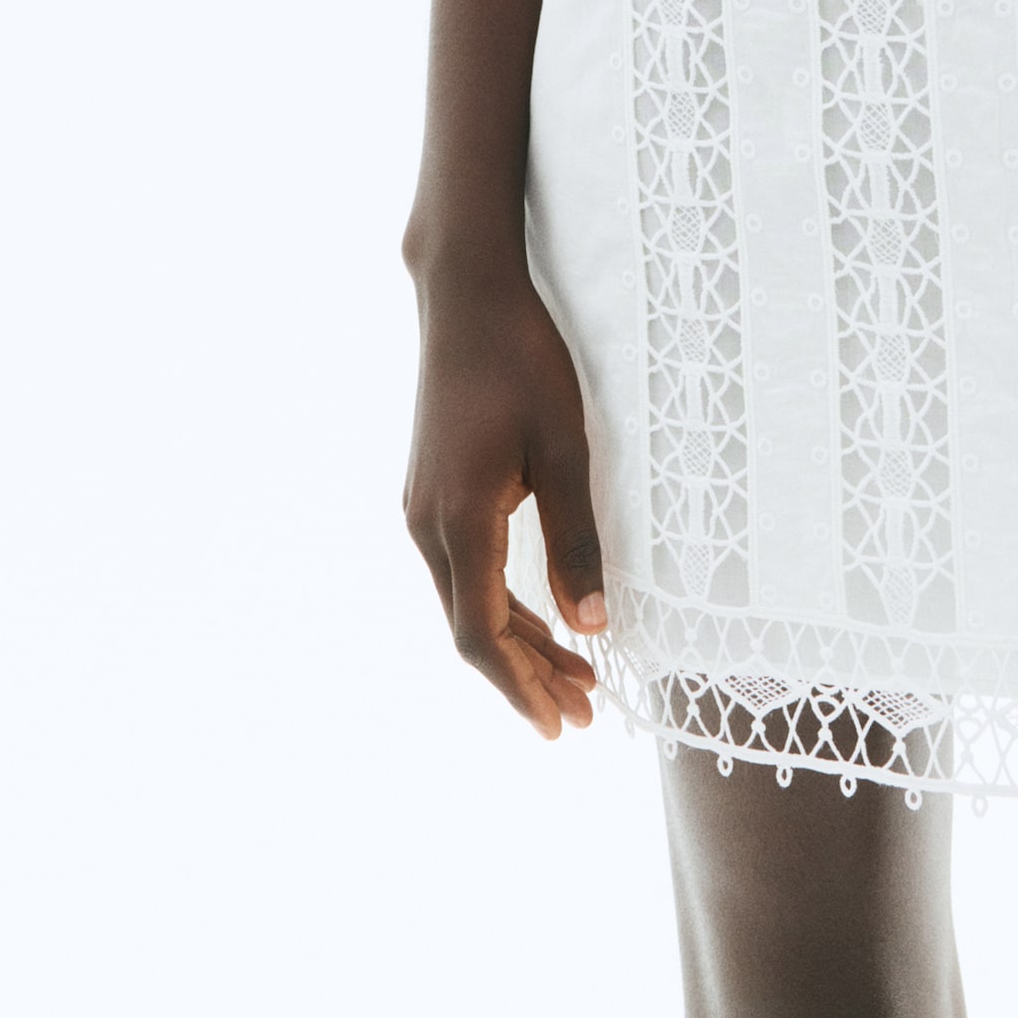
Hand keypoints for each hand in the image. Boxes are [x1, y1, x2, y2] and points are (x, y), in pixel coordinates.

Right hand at [402, 262, 606, 735]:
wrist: (466, 294)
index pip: (482, 635)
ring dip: (517, 642)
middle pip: (472, 628)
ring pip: (466, 600)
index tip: (561, 724)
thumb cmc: (521, 359)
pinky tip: (540, 616)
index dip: (522, 687)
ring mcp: (422, 508)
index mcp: (458, 520)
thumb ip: (575, 539)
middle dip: (527, 677)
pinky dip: (501, 603)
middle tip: (583, 714)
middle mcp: (426, 525)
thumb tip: (594, 625)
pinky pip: (464, 570)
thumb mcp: (564, 447)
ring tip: (573, 677)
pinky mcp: (431, 491)